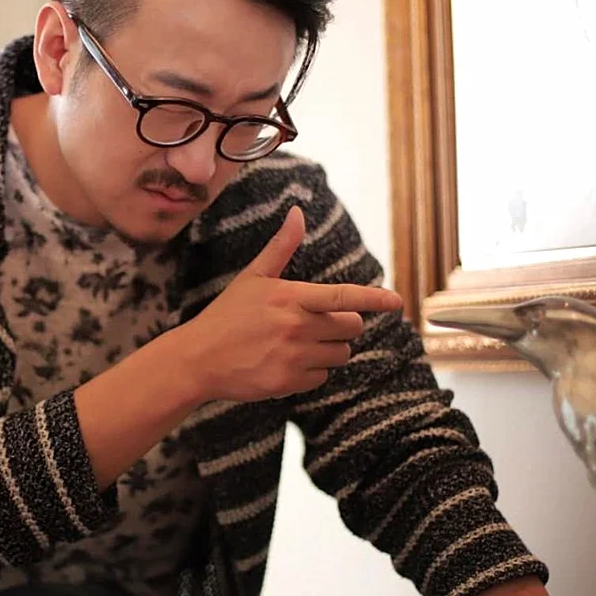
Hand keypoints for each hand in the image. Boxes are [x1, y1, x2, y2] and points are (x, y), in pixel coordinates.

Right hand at [177, 205, 401, 403]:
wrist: (198, 358)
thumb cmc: (227, 314)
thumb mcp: (253, 277)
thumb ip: (281, 246)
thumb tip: (297, 212)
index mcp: (291, 297)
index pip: (343, 297)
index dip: (374, 299)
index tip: (397, 301)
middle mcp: (295, 326)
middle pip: (351, 328)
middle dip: (343, 326)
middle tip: (316, 324)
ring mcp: (293, 357)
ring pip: (340, 354)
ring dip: (329, 350)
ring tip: (297, 344)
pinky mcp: (288, 383)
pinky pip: (322, 378)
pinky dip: (311, 372)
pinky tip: (286, 363)